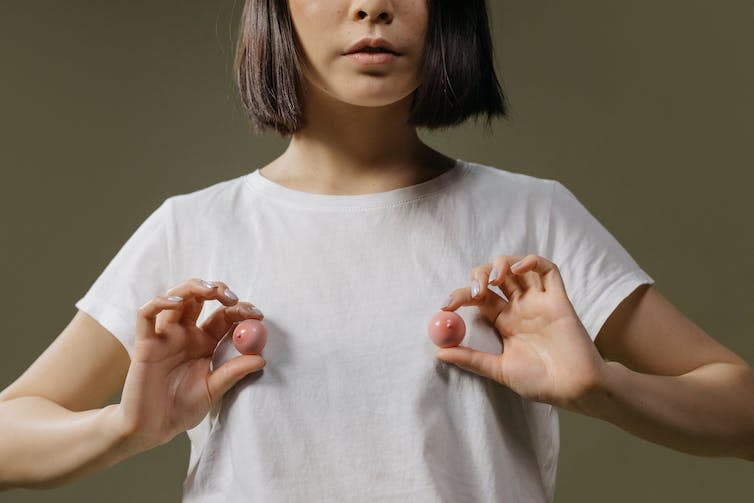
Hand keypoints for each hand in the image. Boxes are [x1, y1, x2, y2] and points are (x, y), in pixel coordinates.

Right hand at [116, 278, 265, 451]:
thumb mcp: (214, 390)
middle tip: (232, 298)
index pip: (223, 315)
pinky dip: (159, 302)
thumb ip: (234, 373)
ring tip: (211, 291)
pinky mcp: (145, 343)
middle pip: (200, 298)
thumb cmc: (182, 410)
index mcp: (204, 342)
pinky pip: (146, 314)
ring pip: (175, 298)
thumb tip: (262, 358)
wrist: (151, 430)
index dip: (239, 309)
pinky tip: (176, 303)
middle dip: (217, 290)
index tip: (257, 314)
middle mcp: (185, 334)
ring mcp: (165, 336)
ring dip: (193, 287)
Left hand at [435, 254, 605, 410]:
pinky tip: (519, 269)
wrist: (574, 389)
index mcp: (505, 322)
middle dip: (479, 275)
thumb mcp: (499, 370)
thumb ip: (472, 359)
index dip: (461, 296)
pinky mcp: (558, 299)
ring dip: (502, 264)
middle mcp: (520, 307)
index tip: (446, 306)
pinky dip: (532, 261)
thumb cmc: (540, 383)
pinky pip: (548, 270)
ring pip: (518, 267)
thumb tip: (438, 352)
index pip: (478, 298)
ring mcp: (539, 301)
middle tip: (475, 290)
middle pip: (495, 277)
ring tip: (494, 279)